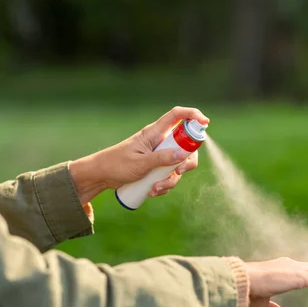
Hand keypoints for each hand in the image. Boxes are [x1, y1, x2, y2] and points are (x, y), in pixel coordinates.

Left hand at [70, 107, 209, 204]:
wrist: (101, 176)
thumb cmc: (116, 164)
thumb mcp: (140, 163)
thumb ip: (161, 159)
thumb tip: (183, 154)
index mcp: (155, 133)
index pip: (177, 115)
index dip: (193, 115)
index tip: (206, 123)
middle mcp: (160, 141)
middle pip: (186, 146)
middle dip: (186, 163)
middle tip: (178, 172)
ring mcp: (159, 155)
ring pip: (178, 165)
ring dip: (171, 180)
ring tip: (155, 189)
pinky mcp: (156, 168)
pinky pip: (169, 176)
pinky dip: (165, 185)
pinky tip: (152, 191)